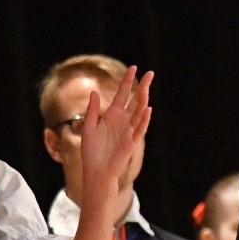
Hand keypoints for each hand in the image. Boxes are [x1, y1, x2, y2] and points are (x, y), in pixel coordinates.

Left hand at [79, 65, 153, 205]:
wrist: (97, 171)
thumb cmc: (91, 151)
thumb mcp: (88, 127)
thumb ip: (92, 110)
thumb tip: (94, 92)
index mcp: (112, 115)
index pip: (122, 94)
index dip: (128, 81)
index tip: (134, 68)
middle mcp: (122, 121)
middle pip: (135, 100)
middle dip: (142, 86)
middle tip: (150, 73)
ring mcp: (128, 131)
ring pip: (138, 112)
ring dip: (143, 100)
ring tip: (147, 87)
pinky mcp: (131, 142)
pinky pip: (139, 129)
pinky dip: (143, 119)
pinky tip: (147, 109)